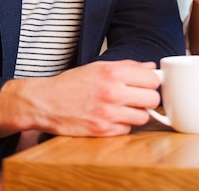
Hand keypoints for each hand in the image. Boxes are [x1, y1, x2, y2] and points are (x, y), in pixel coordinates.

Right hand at [0, 60, 160, 138]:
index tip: (146, 84)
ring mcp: (108, 114)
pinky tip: (113, 118)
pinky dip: (123, 125)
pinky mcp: (102, 131)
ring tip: (126, 108)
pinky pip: (127, 129)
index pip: (152, 79)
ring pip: (143, 117)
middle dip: (148, 98)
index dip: (151, 82)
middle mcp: (113, 92)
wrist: (46, 102)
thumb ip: (127, 66)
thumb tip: (150, 66)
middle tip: (139, 97)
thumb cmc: (72, 83)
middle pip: (152, 99)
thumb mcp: (99, 66)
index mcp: (113, 73)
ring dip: (138, 113)